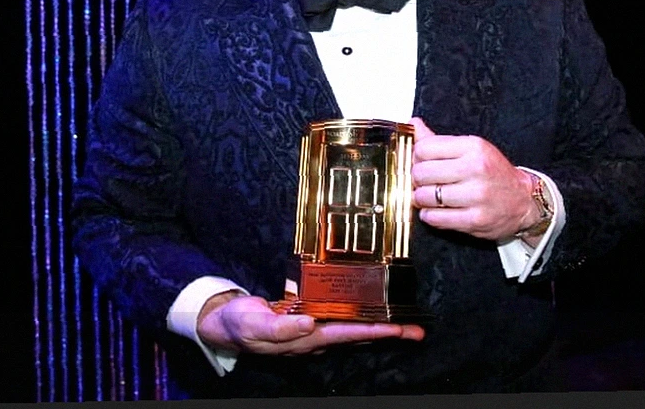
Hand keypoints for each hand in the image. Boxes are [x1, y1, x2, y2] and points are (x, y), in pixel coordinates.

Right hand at [196, 293, 424, 355]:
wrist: (225, 324)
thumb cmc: (240, 324)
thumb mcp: (254, 325)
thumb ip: (280, 328)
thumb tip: (309, 323)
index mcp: (307, 337)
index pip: (347, 334)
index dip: (373, 331)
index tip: (397, 329)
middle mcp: (316, 334)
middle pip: (359, 333)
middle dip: (389, 332)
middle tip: (418, 330)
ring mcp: (314, 328)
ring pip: (353, 326)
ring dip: (380, 324)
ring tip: (406, 322)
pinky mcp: (309, 315)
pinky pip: (340, 316)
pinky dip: (359, 312)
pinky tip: (372, 307)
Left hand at [409, 117, 539, 240]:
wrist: (523, 200)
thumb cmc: (493, 173)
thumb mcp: (471, 149)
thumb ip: (439, 140)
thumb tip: (413, 124)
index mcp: (473, 146)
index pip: (424, 148)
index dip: (417, 157)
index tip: (422, 163)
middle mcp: (475, 168)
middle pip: (421, 173)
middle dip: (418, 179)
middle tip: (425, 182)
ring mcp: (476, 196)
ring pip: (424, 197)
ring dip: (422, 199)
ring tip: (431, 197)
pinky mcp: (475, 220)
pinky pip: (435, 218)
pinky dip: (429, 215)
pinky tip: (437, 210)